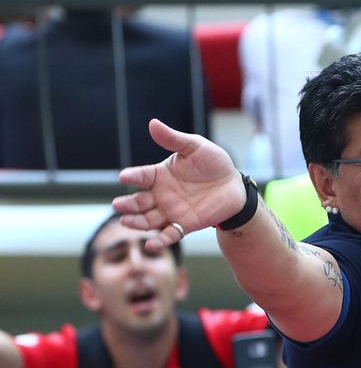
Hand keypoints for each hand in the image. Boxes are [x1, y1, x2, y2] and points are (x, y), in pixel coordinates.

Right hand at [112, 119, 245, 248]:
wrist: (234, 185)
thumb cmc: (213, 163)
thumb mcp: (195, 147)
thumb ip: (174, 139)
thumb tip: (152, 123)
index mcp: (160, 175)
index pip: (141, 176)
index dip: (132, 176)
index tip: (124, 177)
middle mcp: (161, 195)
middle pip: (138, 202)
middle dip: (127, 204)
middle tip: (118, 205)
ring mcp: (172, 211)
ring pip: (148, 220)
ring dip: (137, 223)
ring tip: (126, 222)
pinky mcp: (185, 224)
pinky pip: (170, 234)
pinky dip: (160, 240)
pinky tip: (151, 244)